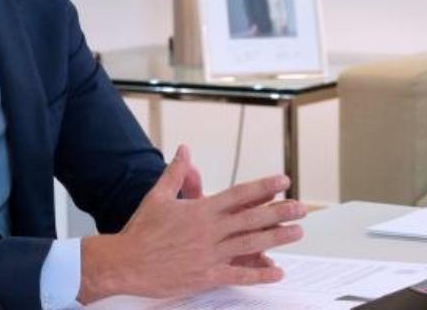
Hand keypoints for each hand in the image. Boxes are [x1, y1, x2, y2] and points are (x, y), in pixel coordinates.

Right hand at [77, 145, 305, 302]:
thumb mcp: (158, 196)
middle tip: (302, 207)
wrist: (124, 262)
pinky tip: (276, 271)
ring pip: (250, 244)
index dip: (263, 187)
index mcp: (201, 210)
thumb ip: (176, 173)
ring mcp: (209, 254)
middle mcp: (209, 230)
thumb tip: (184, 150)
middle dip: (280, 212)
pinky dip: (259, 274)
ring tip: (297, 232)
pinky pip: (237, 274)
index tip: (283, 181)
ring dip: (276, 238)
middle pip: (252, 218)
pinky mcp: (205, 275)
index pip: (239, 194)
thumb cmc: (140, 230)